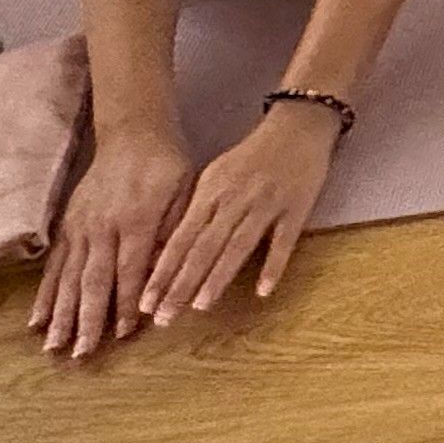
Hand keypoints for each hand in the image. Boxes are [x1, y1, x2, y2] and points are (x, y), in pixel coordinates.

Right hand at [30, 126, 193, 360]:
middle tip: (81, 353)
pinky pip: (54, 265)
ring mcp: (80, 227)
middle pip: (94, 280)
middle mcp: (103, 227)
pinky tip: (36, 320)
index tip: (122, 334)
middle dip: (87, 319)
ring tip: (53, 346)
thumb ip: (172, 232)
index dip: (127, 303)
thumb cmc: (166, 164)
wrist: (132, 132)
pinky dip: (45, 294)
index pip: (131, 270)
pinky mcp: (67, 225)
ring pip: (69, 277)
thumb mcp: (183, 192)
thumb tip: (162, 274)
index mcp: (136, 220)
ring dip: (61, 314)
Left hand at [143, 103, 339, 319]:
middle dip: (181, 284)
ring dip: (218, 277)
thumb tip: (170, 253)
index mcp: (211, 191)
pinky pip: (283, 241)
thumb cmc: (252, 156)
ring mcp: (266, 204)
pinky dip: (273, 266)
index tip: (146, 302)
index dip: (163, 271)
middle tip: (163, 317)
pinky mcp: (297, 208)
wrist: (297, 125)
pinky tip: (263, 291)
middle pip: (204, 247)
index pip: (181, 238)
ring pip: (238, 246)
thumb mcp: (217, 176)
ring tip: (200, 306)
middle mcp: (234, 199)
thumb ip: (197, 211)